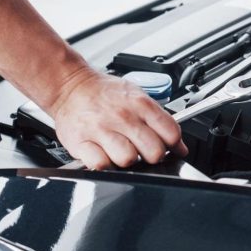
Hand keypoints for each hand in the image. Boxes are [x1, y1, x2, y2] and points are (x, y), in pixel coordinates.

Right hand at [49, 68, 185, 169]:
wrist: (70, 86)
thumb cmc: (104, 93)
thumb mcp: (137, 96)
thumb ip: (160, 120)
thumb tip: (180, 146)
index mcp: (140, 104)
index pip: (171, 133)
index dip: (173, 145)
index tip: (168, 147)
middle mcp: (123, 116)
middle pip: (154, 152)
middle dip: (152, 155)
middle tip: (143, 150)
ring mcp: (101, 129)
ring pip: (128, 160)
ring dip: (127, 160)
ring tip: (121, 151)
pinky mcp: (81, 142)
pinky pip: (101, 164)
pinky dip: (104, 164)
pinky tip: (104, 155)